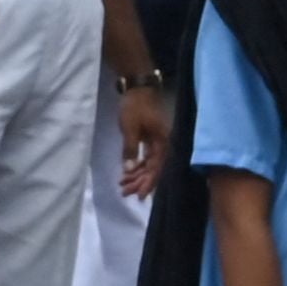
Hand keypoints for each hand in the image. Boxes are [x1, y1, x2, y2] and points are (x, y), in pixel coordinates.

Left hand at [115, 79, 172, 197]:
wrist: (138, 88)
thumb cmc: (135, 107)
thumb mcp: (130, 128)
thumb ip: (130, 149)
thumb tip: (129, 169)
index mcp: (163, 142)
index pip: (157, 168)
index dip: (148, 183)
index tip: (140, 196)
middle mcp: (163, 145)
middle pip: (153, 169)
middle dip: (139, 182)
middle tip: (124, 193)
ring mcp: (157, 143)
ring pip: (149, 165)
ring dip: (137, 176)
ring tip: (123, 186)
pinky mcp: (151, 140)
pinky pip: (146, 158)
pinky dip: (137, 166)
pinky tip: (127, 173)